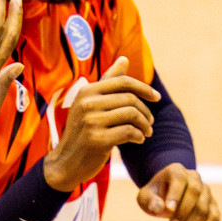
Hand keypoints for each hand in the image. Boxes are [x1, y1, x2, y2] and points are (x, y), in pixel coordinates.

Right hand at [42, 56, 159, 191]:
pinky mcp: (96, 139)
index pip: (123, 82)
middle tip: (150, 123)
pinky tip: (138, 140)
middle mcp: (86, 103)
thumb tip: (124, 59)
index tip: (156, 98)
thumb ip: (108, 82)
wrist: (65, 162)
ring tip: (146, 132)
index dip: (144, 88)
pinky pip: (129, 132)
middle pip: (130, 99)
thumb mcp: (90, 104)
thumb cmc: (82, 132)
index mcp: (86, 91)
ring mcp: (90, 121)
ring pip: (132, 115)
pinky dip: (138, 136)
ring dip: (145, 125)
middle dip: (146, 111)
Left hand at [137, 162, 219, 220]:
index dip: (176, 195)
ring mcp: (206, 191)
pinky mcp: (213, 204)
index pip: (179, 180)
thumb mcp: (145, 197)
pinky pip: (214, 217)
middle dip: (184, 213)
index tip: (168, 210)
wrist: (165, 197)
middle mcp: (194, 178)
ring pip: (204, 208)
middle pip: (195, 194)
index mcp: (176, 171)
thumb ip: (149, 201)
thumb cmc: (154, 196)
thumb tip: (159, 207)